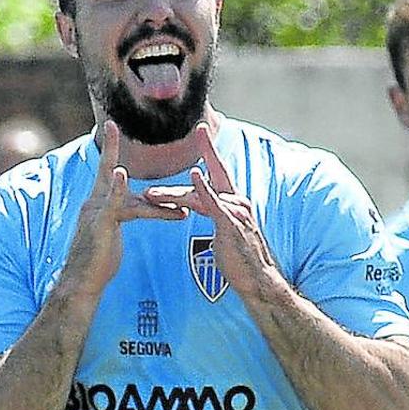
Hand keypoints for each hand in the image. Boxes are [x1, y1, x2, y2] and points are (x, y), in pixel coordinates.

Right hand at [62, 121, 185, 295]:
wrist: (81, 284)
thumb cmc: (98, 264)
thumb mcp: (111, 236)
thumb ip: (122, 216)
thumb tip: (136, 207)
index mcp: (97, 205)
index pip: (106, 174)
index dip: (110, 151)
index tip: (111, 128)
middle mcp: (93, 204)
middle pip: (107, 171)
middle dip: (109, 147)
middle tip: (111, 125)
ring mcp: (95, 213)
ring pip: (126, 194)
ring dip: (155, 200)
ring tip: (176, 201)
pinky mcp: (100, 224)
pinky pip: (114, 204)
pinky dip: (118, 189)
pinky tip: (122, 175)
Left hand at [143, 124, 277, 297]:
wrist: (258, 279)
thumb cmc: (242, 259)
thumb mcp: (227, 233)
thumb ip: (218, 215)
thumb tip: (208, 208)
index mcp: (235, 201)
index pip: (218, 171)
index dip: (209, 151)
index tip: (200, 131)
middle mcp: (236, 201)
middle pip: (200, 185)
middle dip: (174, 185)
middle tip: (155, 177)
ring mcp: (235, 210)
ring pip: (198, 195)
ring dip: (172, 194)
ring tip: (150, 195)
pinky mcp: (231, 222)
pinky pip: (213, 202)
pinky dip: (203, 187)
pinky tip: (194, 174)